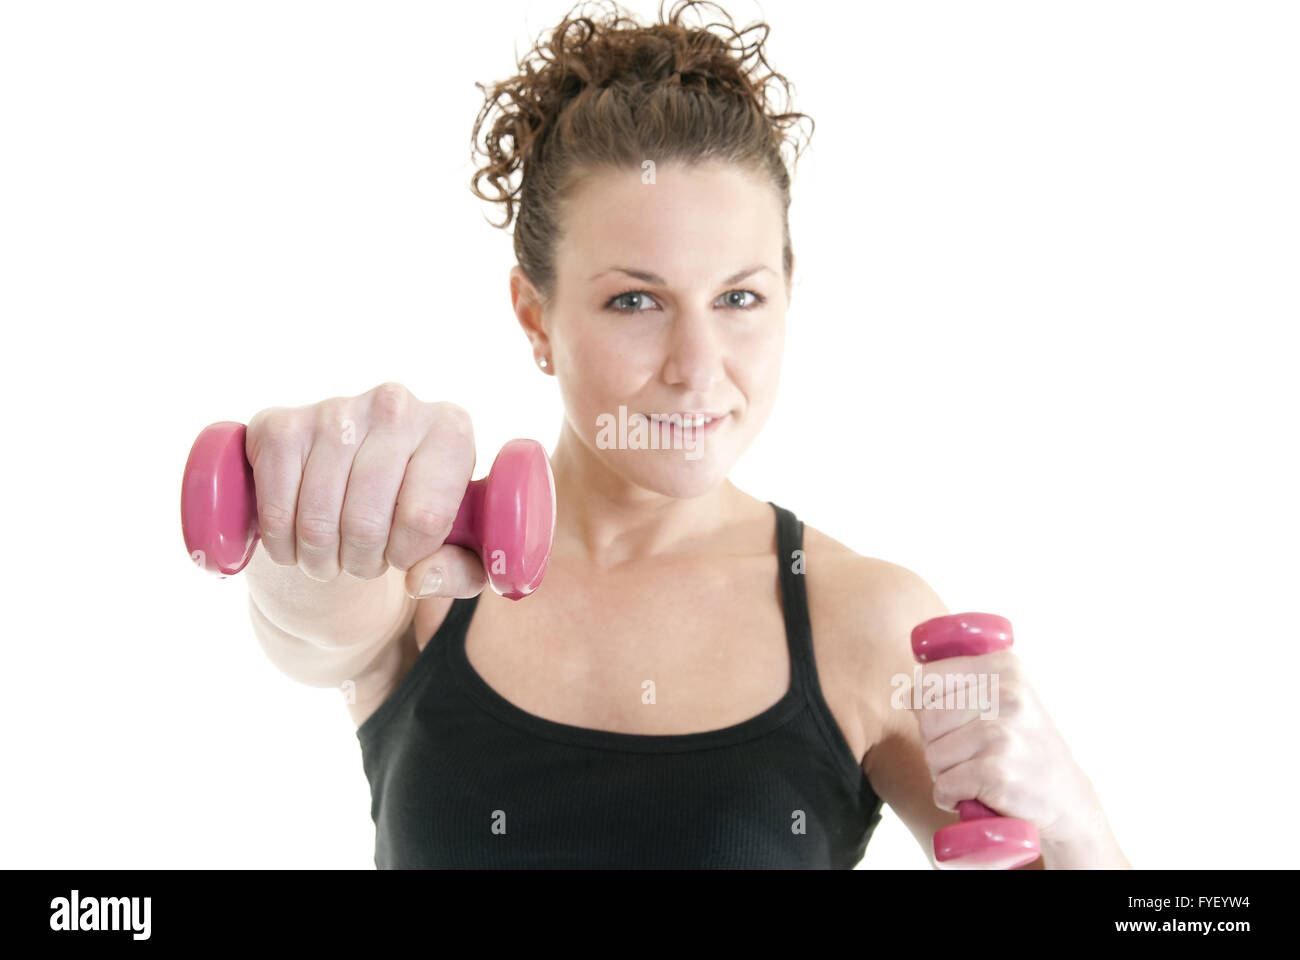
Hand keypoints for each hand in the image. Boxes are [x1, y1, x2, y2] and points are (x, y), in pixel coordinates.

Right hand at [244, 381, 486, 597]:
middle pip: (366, 523)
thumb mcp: (458, 549)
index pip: (423, 517)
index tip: (402, 553)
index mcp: (450, 429)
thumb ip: (460, 572)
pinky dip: (283, 544)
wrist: (356, 477)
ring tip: (333, 556)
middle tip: (363, 561)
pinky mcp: (280, 425)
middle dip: (362, 562)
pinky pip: (276, 510)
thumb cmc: (416, 513)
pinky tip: (298, 542)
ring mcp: (334, 410)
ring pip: (318, 522)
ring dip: (321, 559)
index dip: (407, 554)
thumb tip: (419, 579)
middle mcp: (394, 406)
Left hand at [913, 648, 1108, 847]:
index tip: (954, 724)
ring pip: (932, 753)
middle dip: (935, 744)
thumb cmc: (1022, 747)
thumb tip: (907, 691)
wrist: (1069, 801)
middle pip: (926, 718)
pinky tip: (971, 795)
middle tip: (966, 756)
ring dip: (943, 773)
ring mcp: (1003, 732)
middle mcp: (1007, 693)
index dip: (927, 708)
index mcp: (1004, 665)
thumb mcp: (1004, 698)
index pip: (926, 679)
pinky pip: (944, 784)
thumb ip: (962, 682)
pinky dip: (948, 797)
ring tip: (974, 774)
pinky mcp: (998, 771)